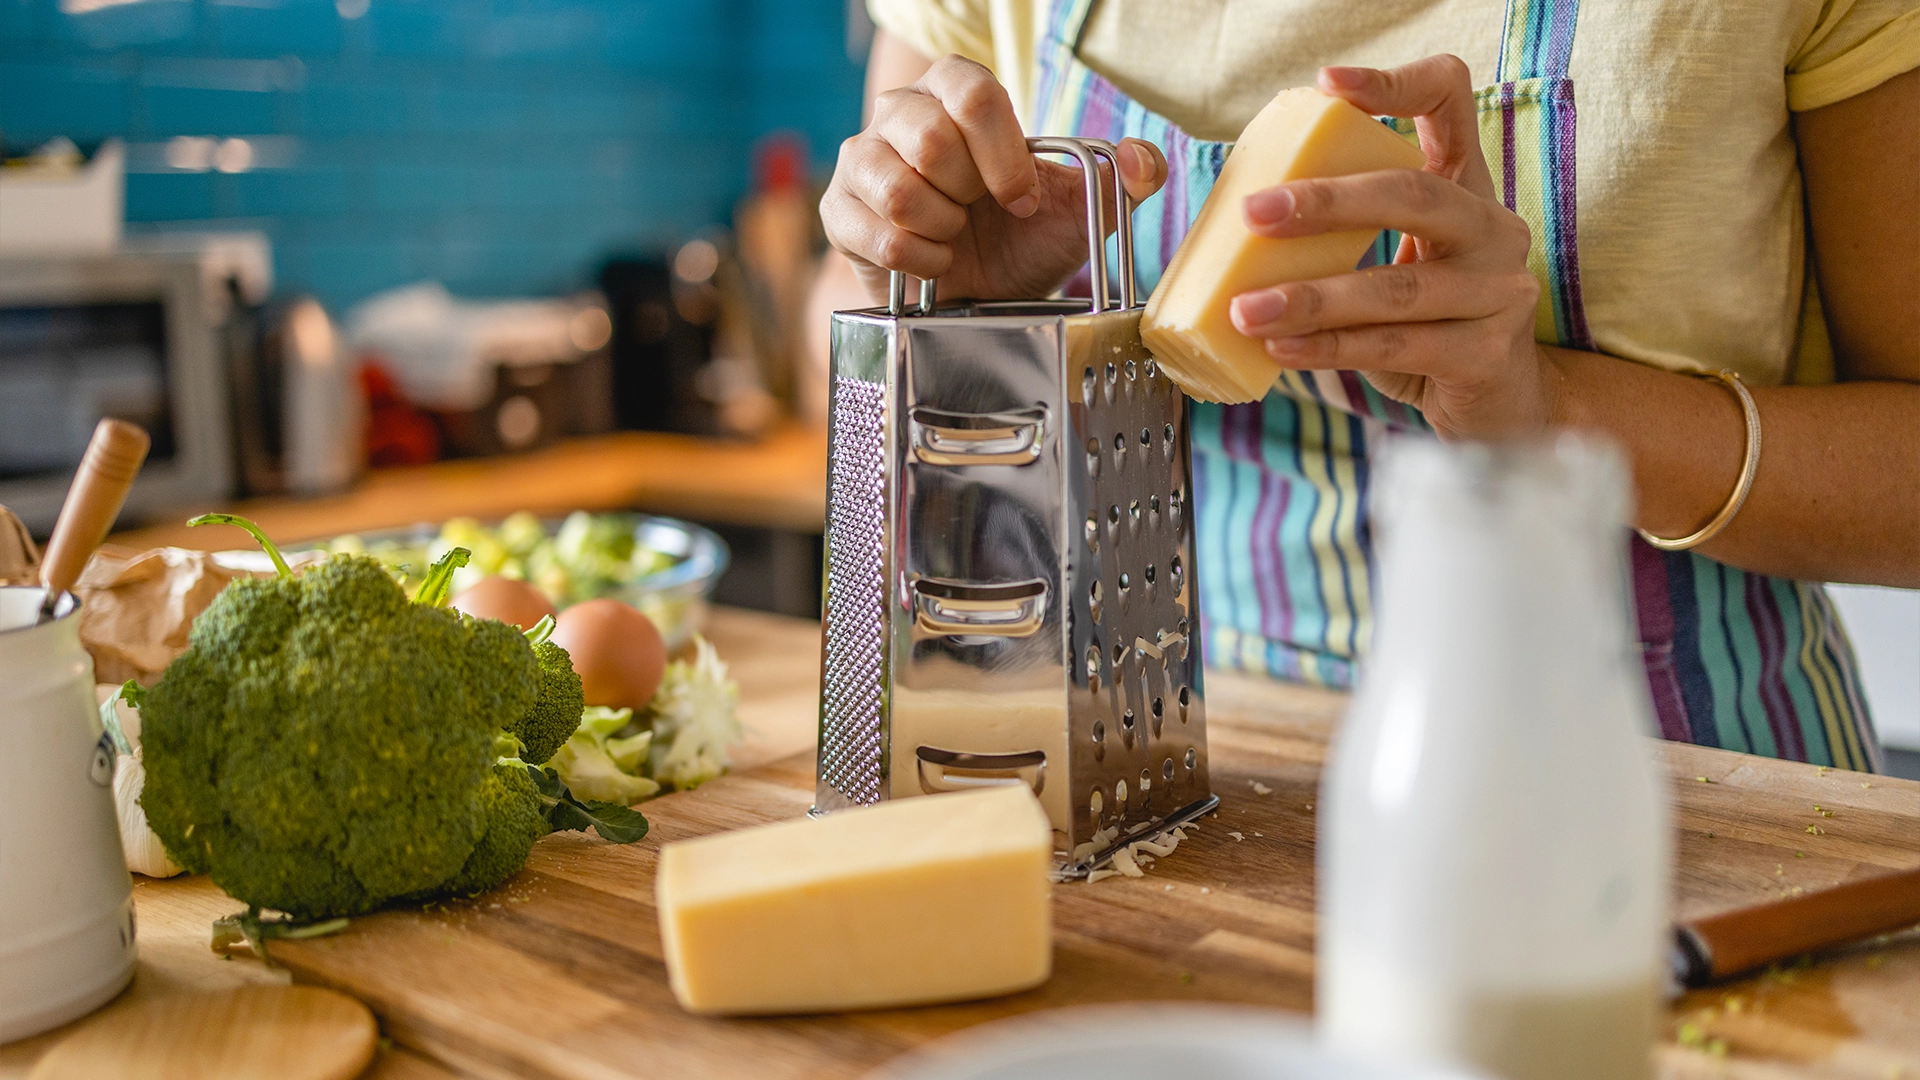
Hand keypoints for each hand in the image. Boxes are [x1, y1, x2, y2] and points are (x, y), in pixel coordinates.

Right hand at [821, 54, 1168, 304]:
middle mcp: (901, 112)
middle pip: (931, 139)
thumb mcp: (1083, 210)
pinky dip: (919, 261)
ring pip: (899, 188)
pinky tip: (934, 264)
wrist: (976, 297)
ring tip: (954, 236)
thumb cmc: (1022, 240)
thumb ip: (1125, 178)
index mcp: (956, 92)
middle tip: (980, 216)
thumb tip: (1143, 162)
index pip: (972, 93)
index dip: (1003, 155)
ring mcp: (861, 159)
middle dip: (971, 195)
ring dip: (943, 228)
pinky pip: (878, 234)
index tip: (1022, 200)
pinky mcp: (838, 211)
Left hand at [1227, 55, 1552, 439]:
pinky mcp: (1488, 351)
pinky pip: (1396, 346)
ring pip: (1396, 287)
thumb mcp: (1388, 268)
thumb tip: (1235, 231)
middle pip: (1414, 193)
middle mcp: (1492, 228)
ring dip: (1312, 298)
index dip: (1395, 83)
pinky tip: (1282, 349)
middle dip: (1327, 202)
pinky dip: (1331, 348)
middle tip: (1254, 214)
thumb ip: (1337, 240)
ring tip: (1246, 309)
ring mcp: (1500, 290)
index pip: (1448, 101)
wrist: (1496, 405)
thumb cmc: (1425, 327)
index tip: (1329, 85)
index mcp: (1465, 188)